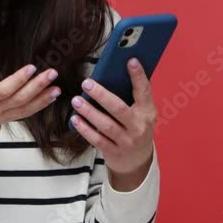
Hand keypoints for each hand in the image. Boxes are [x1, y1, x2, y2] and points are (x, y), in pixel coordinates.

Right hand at [0, 60, 60, 129]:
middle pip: (18, 99)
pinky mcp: (6, 118)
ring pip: (25, 109)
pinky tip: (50, 97)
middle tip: (52, 73)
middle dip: (37, 86)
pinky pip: (25, 114)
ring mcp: (1, 116)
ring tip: (57, 88)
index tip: (31, 68)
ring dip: (42, 98)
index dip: (18, 80)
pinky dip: (39, 106)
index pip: (2, 91)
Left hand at [69, 57, 155, 184]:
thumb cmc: (136, 128)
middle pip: (119, 109)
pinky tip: (75, 119)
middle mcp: (139, 126)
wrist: (137, 161)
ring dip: (89, 112)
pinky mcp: (114, 151)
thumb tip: (115, 71)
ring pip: (106, 125)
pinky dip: (85, 129)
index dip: (138, 76)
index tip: (130, 61)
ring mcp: (126, 141)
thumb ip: (132, 96)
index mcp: (147, 112)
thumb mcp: (141, 112)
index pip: (144, 91)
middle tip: (86, 83)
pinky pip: (97, 139)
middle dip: (102, 95)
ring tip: (76, 100)